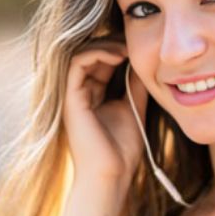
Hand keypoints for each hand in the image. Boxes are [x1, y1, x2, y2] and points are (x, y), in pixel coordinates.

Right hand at [62, 40, 148, 201]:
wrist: (111, 175)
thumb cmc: (122, 151)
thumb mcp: (134, 108)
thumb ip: (135, 85)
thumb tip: (144, 61)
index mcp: (93, 96)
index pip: (101, 62)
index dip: (118, 49)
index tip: (138, 45)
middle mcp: (79, 93)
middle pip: (90, 54)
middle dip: (111, 43)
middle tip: (132, 40)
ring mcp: (73, 95)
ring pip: (81, 54)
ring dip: (104, 45)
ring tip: (126, 47)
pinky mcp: (70, 98)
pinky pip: (77, 63)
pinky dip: (96, 53)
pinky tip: (118, 56)